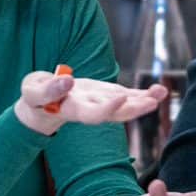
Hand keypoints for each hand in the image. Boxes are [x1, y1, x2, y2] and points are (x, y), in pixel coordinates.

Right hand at [13, 71, 165, 134]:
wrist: (42, 105)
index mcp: (72, 111)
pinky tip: (160, 90)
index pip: (92, 114)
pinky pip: (129, 97)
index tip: (120, 99)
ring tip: (162, 92)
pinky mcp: (107, 96)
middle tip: (152, 102)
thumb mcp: (33, 92)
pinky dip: (144, 94)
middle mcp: (91, 110)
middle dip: (134, 109)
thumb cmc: (34, 98)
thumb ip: (48, 89)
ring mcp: (101, 104)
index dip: (106, 109)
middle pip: (115, 115)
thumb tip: (67, 80)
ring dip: (145, 101)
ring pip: (126, 107)